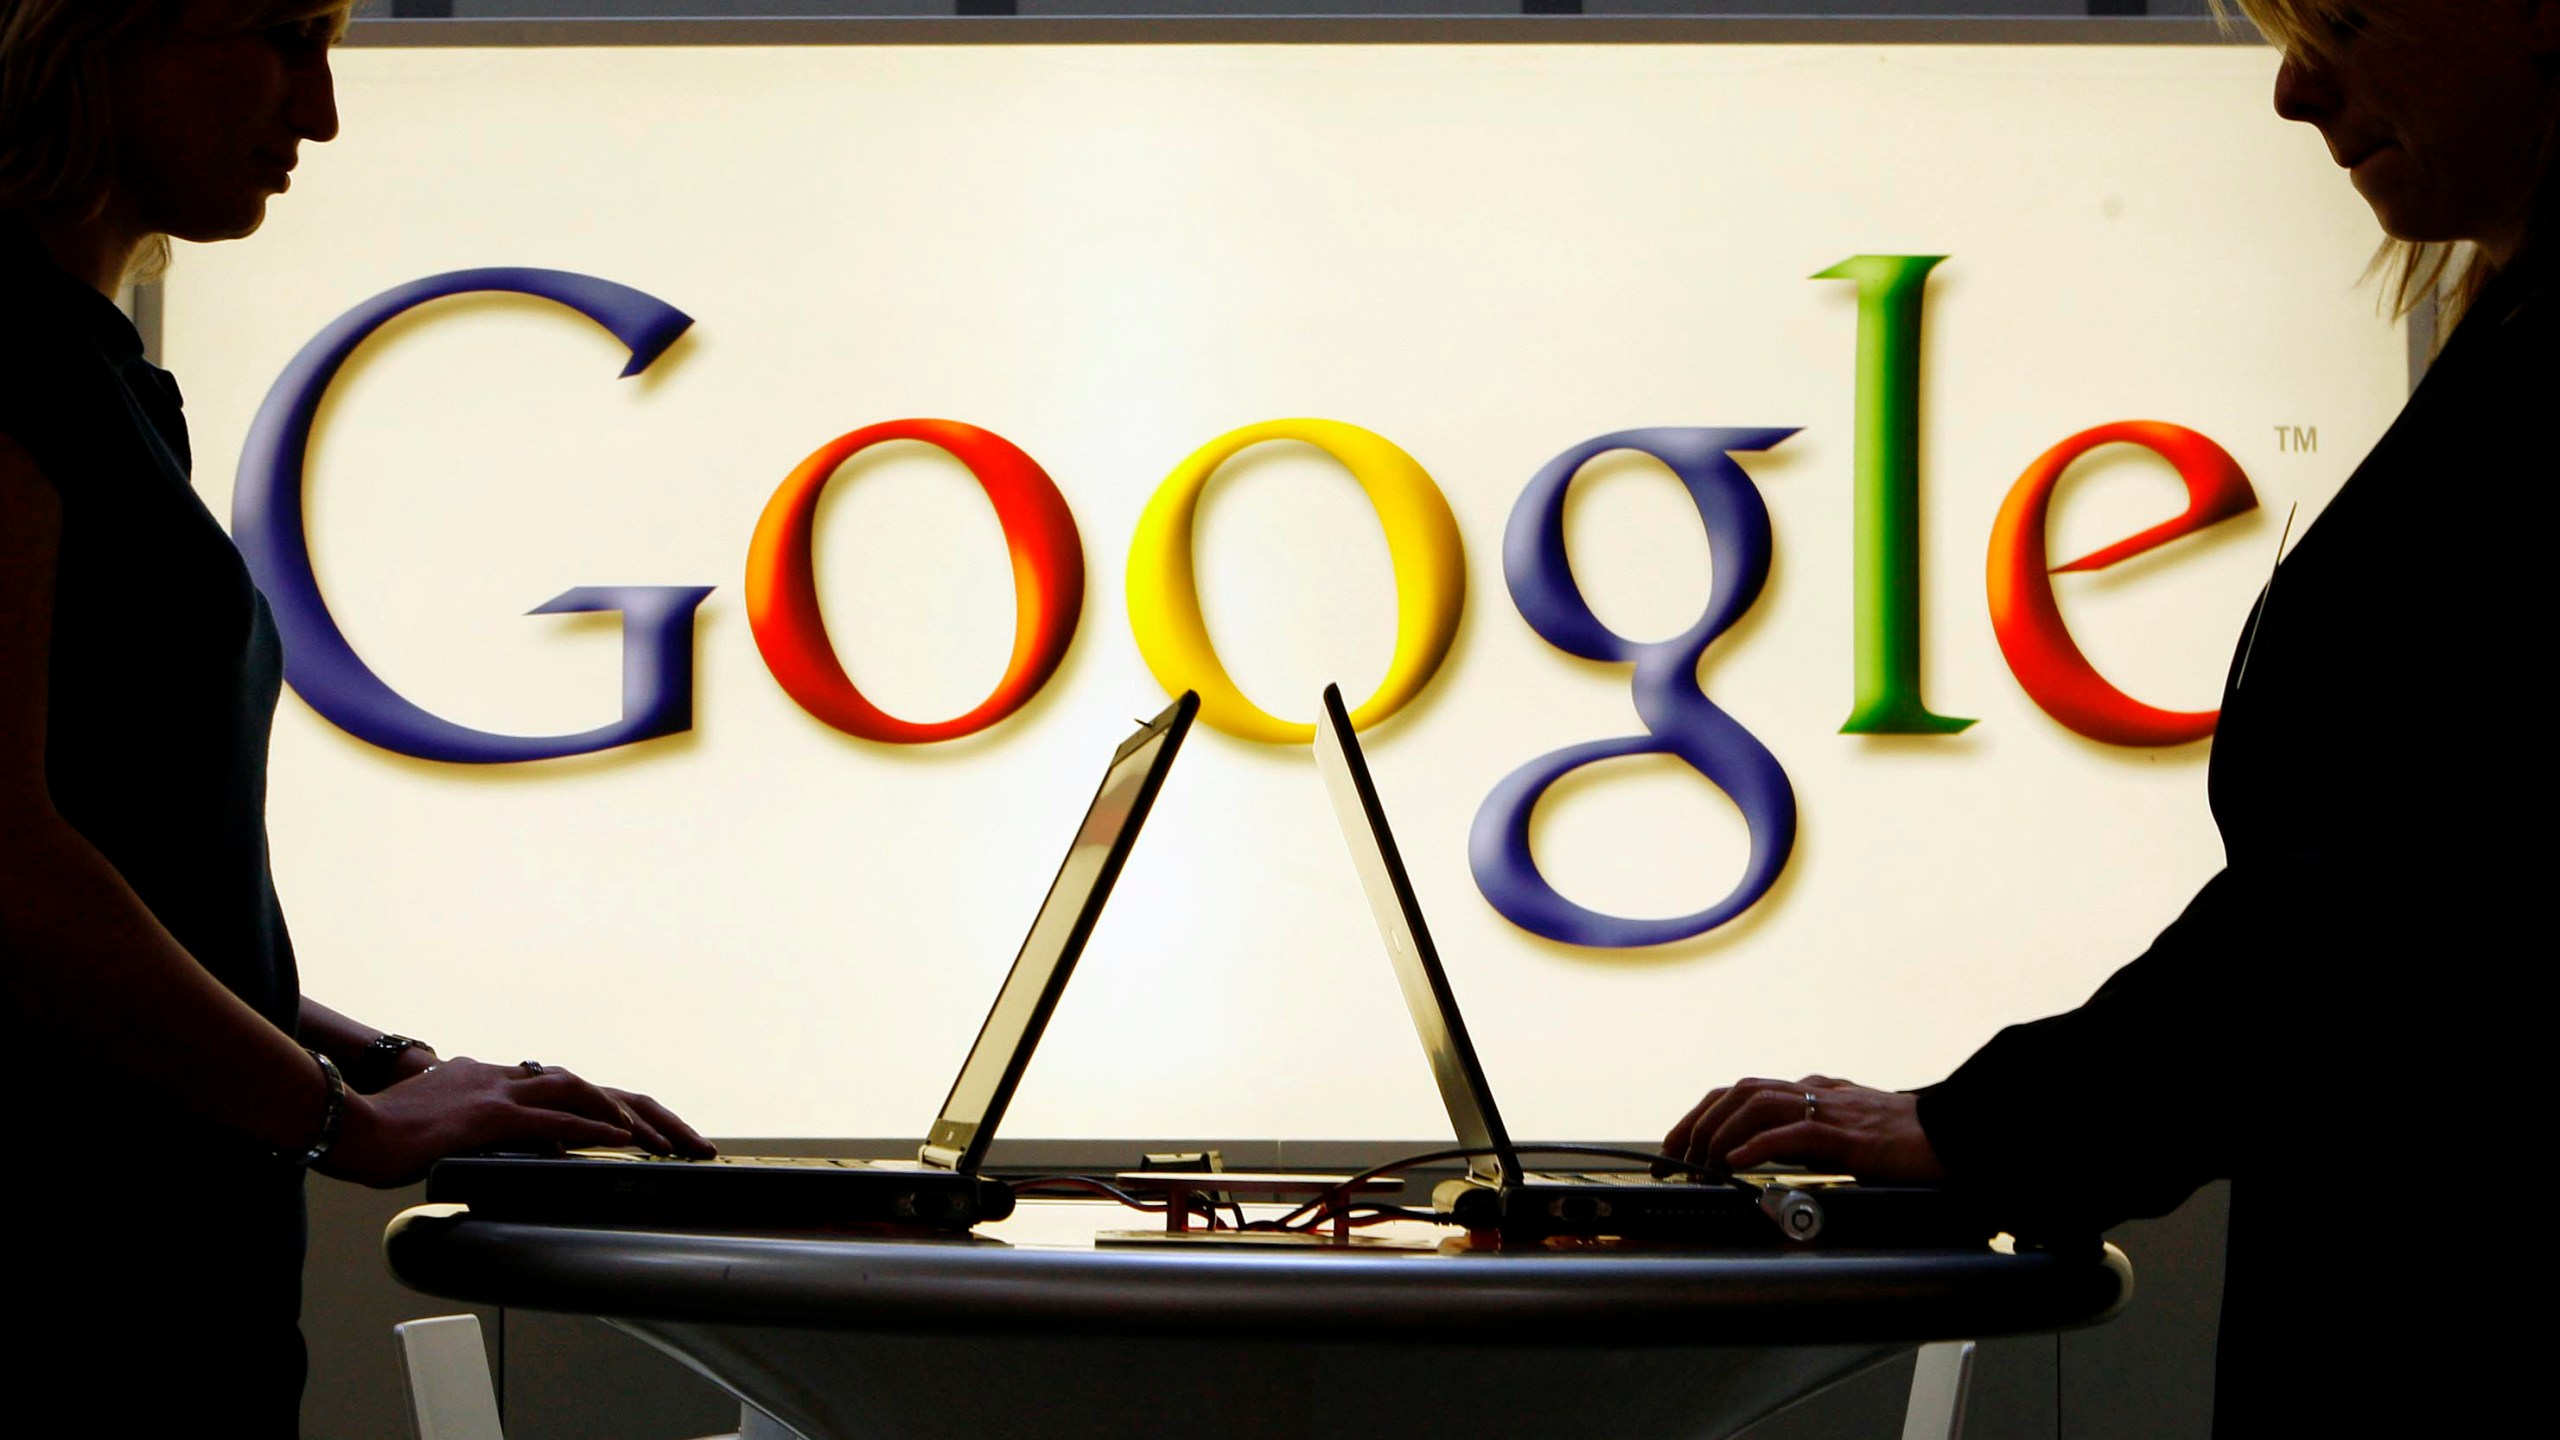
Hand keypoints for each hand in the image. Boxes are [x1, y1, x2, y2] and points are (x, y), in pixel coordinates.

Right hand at [318, 1057, 709, 1188]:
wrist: (344, 1122)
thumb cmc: (382, 1133)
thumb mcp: (442, 1132)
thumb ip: (478, 1137)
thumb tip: (498, 1156)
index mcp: (495, 1082)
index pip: (569, 1091)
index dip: (613, 1110)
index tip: (651, 1134)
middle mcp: (504, 1078)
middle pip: (591, 1086)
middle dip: (647, 1113)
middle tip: (689, 1141)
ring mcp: (497, 1093)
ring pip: (582, 1094)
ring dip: (632, 1119)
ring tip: (670, 1144)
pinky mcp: (487, 1116)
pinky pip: (553, 1120)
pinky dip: (594, 1128)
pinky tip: (625, 1141)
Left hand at [1658, 1074, 1946, 1183]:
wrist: (1956, 1137)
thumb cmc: (1906, 1141)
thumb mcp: (1845, 1136)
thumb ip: (1808, 1139)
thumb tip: (1768, 1155)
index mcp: (1814, 1091)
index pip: (1745, 1091)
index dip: (1705, 1113)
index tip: (1679, 1143)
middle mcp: (1816, 1092)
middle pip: (1741, 1091)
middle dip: (1700, 1121)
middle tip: (1678, 1156)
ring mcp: (1833, 1109)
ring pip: (1759, 1103)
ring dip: (1722, 1132)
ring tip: (1703, 1161)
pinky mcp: (1851, 1133)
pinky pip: (1795, 1132)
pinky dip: (1760, 1144)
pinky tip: (1738, 1161)